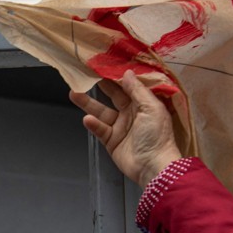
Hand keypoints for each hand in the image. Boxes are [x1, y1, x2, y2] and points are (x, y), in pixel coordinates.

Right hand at [68, 70, 181, 187]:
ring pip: (101, 112)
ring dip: (88, 103)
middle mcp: (132, 114)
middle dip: (100, 86)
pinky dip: (93, 124)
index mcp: (144, 104)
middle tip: (85, 74)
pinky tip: (87, 119)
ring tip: (74, 93)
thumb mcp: (151, 108)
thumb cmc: (158, 137)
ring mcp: (120, 127)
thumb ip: (137, 90)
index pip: (128, 86)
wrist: (153, 166)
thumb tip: (127, 73)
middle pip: (113, 96)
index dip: (116, 76)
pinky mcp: (111, 141)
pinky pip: (100, 129)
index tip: (103, 65)